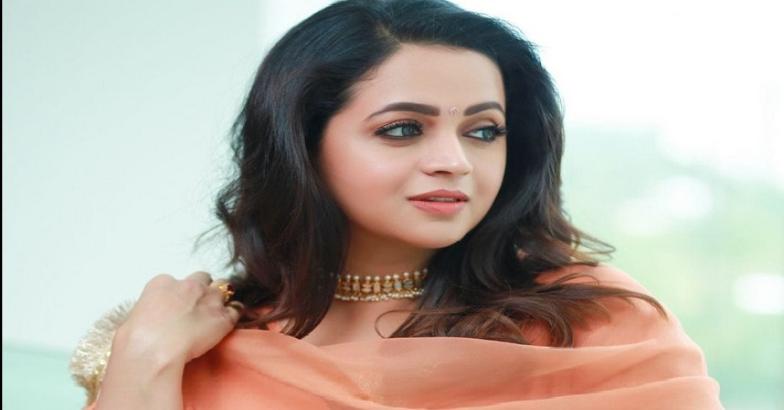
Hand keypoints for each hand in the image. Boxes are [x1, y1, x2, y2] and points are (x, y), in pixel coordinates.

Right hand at [112, 271, 243, 367]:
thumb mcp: (135, 317)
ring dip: (220, 297)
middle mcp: (189, 285)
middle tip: (198, 306)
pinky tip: (229, 321)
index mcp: (163, 283)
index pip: (176, 281)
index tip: (178, 306)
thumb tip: (154, 320)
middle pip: (203, 278)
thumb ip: (151, 311)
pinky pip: (236, 309)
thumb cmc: (137, 339)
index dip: (179, 294)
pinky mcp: (223, 317)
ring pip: (223, 287)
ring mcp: (209, 299)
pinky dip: (234, 313)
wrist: (153, 350)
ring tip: (216, 311)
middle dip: (202, 289)